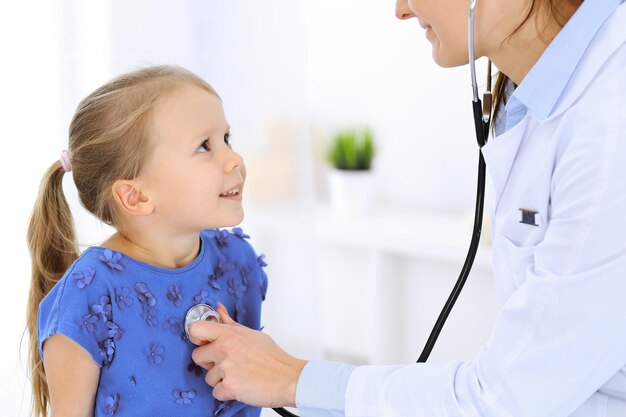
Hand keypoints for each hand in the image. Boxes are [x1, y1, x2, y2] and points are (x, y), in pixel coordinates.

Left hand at [190, 303, 306, 406]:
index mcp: (229, 334)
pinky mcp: (229, 387)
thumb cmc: (272, 357)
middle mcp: (225, 349)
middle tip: (226, 363)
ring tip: (239, 375)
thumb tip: (218, 309)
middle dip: (209, 362)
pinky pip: (216, 392)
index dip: (196, 337)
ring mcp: (226, 368)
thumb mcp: (251, 334)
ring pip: (208, 377)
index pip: (196, 329)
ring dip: (220, 379)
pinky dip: (226, 392)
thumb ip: (230, 324)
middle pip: (197, 356)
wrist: (287, 378)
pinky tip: (240, 385)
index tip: (203, 343)